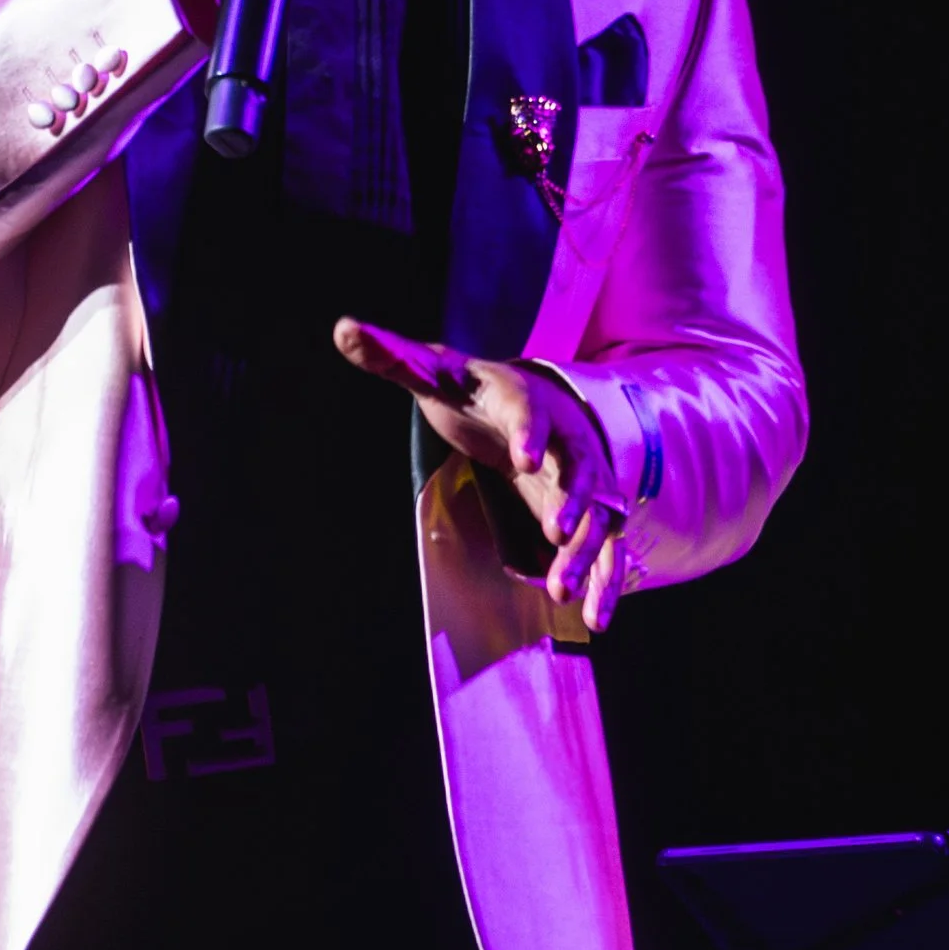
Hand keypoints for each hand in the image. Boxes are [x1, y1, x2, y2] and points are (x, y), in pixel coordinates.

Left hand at [334, 319, 634, 632]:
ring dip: (584, 553)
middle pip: (575, 469)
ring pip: (595, 516)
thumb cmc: (478, 393)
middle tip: (558, 531)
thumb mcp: (438, 372)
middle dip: (571, 501)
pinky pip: (605, 548)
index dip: (528, 434)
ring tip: (563, 592)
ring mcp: (583, 479)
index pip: (529, 413)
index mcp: (524, 400)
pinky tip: (596, 619)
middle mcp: (565, 439)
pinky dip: (604, 581)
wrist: (534, 404)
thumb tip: (342, 330)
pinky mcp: (590, 513)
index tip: (524, 460)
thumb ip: (394, 358)